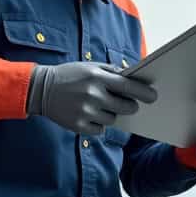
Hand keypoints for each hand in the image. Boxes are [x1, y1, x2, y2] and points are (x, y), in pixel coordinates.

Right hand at [26, 62, 156, 135]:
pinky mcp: (78, 126)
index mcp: (96, 77)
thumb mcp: (90, 67)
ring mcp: (85, 112)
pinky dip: (99, 124)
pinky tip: (88, 114)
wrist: (41, 90)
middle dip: (131, 106)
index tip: (154, 96)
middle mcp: (92, 95)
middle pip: (126, 107)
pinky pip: (101, 129)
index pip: (128, 86)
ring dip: (111, 114)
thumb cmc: (70, 76)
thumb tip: (134, 76)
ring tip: (98, 105)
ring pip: (113, 119)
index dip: (144, 92)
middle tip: (129, 104)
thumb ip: (112, 71)